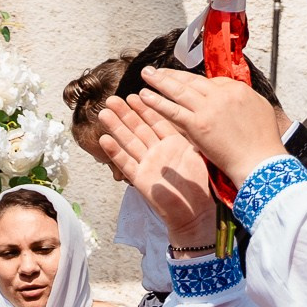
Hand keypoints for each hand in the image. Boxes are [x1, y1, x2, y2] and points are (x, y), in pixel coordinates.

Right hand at [97, 97, 219, 246]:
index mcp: (174, 145)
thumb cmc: (202, 186)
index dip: (147, 108)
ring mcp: (147, 165)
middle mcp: (157, 152)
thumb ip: (192, 137)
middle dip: (125, 113)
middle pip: (139, 129)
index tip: (136, 94)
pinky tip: (105, 139)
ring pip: (129, 142)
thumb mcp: (200, 155)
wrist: (197, 212)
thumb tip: (193, 115)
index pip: (158, 121)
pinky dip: (115, 152)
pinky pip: (126, 163)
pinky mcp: (140, 180)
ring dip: (116, 127)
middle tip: (112, 99)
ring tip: (104, 113)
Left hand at [131, 67, 289, 187]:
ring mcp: (209, 109)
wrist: (260, 161)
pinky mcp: (198, 125)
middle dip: (171, 74)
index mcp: (238, 89)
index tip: (181, 83)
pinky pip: (173, 110)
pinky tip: (145, 96)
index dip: (194, 84)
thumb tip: (231, 95)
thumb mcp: (259, 109)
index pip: (210, 82)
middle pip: (191, 81)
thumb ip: (241, 100)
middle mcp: (223, 95)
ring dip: (159, 81)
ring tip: (146, 74)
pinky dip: (157, 102)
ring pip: (179, 90)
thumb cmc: (263, 141)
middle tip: (155, 69)